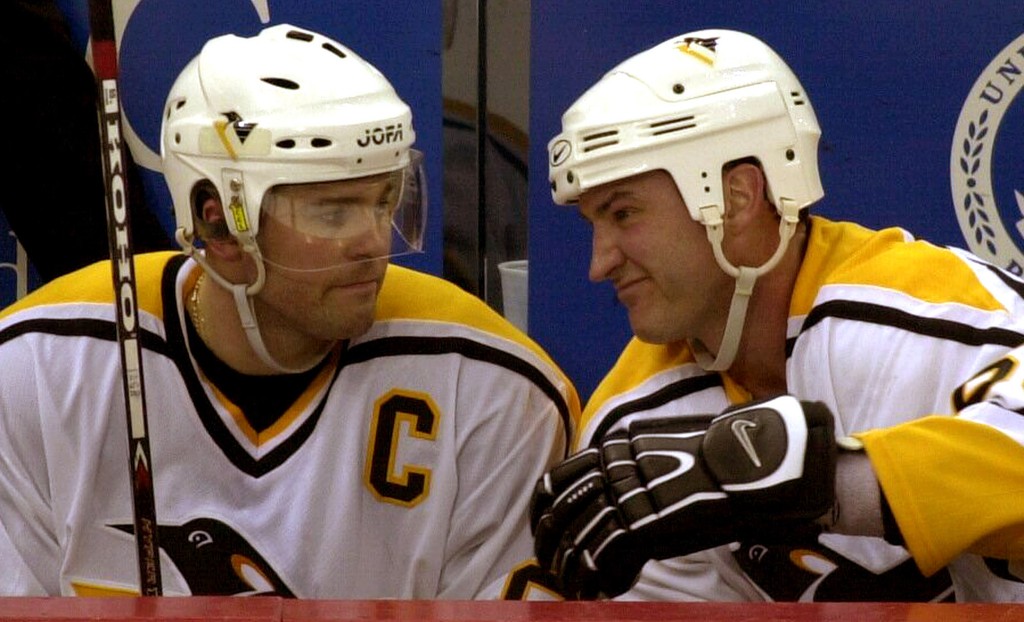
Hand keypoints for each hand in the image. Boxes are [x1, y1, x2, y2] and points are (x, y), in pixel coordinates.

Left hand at [529, 395, 836, 598]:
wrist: (756, 461)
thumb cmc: (720, 455)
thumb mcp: (667, 448)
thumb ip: (635, 465)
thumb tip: (616, 491)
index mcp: (616, 448)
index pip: (559, 478)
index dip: (543, 508)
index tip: (540, 527)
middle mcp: (615, 469)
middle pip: (561, 511)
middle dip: (549, 543)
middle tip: (550, 564)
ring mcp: (629, 497)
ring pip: (579, 539)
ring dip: (569, 568)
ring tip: (570, 585)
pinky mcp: (647, 525)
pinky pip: (606, 558)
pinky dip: (596, 579)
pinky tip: (595, 592)